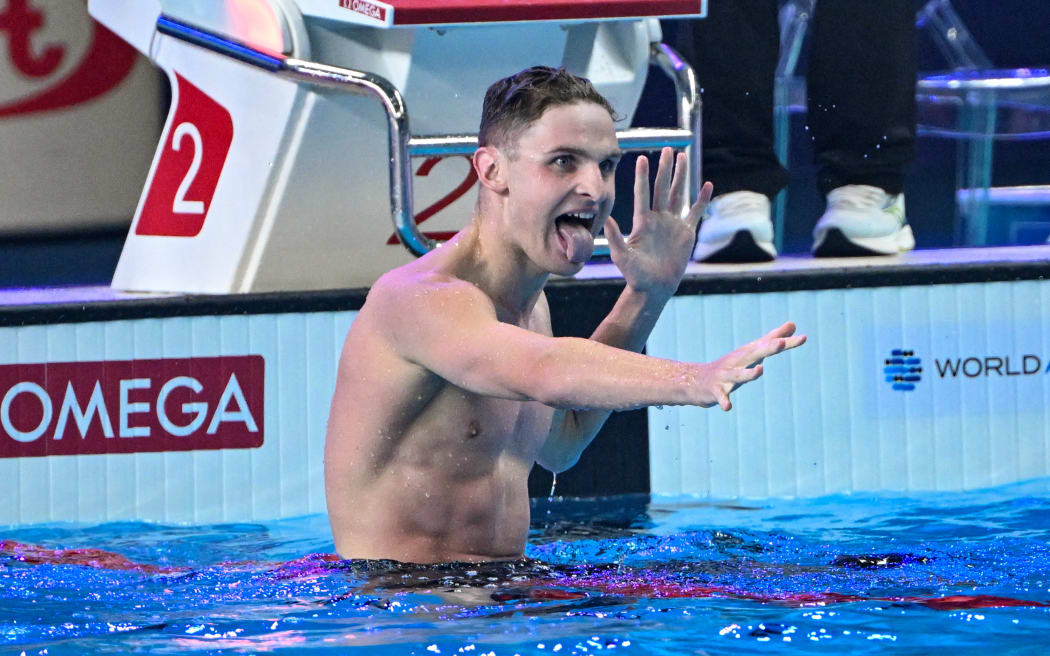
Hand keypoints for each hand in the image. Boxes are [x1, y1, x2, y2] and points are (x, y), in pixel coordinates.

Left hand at [604, 147, 712, 296]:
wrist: (654, 287)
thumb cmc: (635, 274)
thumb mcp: (622, 256)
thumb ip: (614, 237)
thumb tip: (606, 219)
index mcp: (642, 222)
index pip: (643, 193)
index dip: (643, 176)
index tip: (641, 158)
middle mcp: (658, 218)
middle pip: (662, 188)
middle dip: (665, 168)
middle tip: (668, 149)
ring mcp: (672, 224)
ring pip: (678, 194)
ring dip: (681, 176)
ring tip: (683, 157)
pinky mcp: (686, 233)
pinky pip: (695, 212)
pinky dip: (702, 199)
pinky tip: (707, 185)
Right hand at [693, 322, 806, 410]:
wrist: (697, 381)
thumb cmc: (730, 366)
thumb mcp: (752, 352)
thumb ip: (773, 339)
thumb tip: (793, 324)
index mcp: (748, 353)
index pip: (770, 346)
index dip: (788, 343)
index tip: (805, 338)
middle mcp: (738, 361)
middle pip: (755, 354)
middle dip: (767, 349)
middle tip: (781, 343)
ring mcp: (726, 376)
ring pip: (739, 375)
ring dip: (749, 373)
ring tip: (760, 370)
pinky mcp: (716, 390)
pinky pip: (721, 396)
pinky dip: (724, 401)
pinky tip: (728, 407)